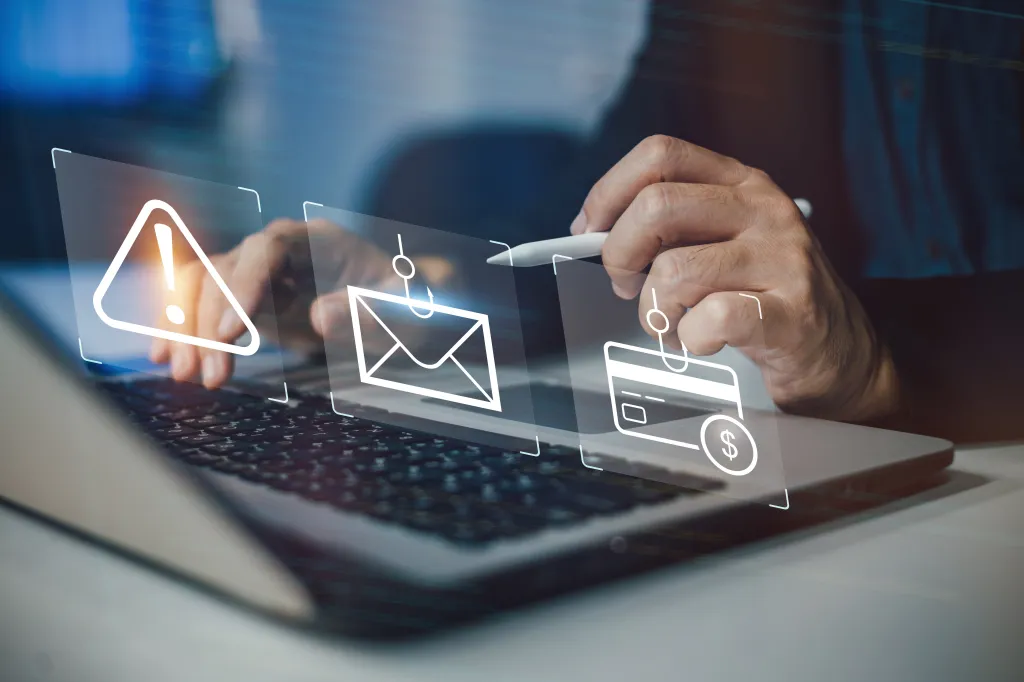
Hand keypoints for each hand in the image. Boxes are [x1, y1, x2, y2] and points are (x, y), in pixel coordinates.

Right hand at [149, 218, 452, 388]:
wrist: (402, 313)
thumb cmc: (409, 307)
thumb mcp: (408, 312)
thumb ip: (374, 313)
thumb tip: (321, 315)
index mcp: (321, 241)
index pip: (271, 247)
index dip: (246, 283)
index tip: (232, 331)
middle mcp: (281, 251)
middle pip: (228, 268)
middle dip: (210, 323)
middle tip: (209, 375)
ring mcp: (258, 274)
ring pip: (202, 285)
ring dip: (186, 328)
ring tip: (186, 375)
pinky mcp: (245, 300)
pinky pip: (200, 304)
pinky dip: (181, 328)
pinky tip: (165, 358)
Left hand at [573, 135, 897, 420]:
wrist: (838, 351)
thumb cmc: (765, 295)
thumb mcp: (722, 240)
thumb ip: (669, 227)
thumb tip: (593, 230)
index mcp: (740, 182)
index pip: (660, 154)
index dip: (609, 192)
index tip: (589, 231)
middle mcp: (764, 209)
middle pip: (657, 206)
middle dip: (620, 254)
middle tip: (627, 286)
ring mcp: (783, 258)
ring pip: (674, 271)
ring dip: (654, 309)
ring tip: (672, 323)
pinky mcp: (792, 312)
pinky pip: (711, 319)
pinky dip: (689, 339)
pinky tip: (703, 340)